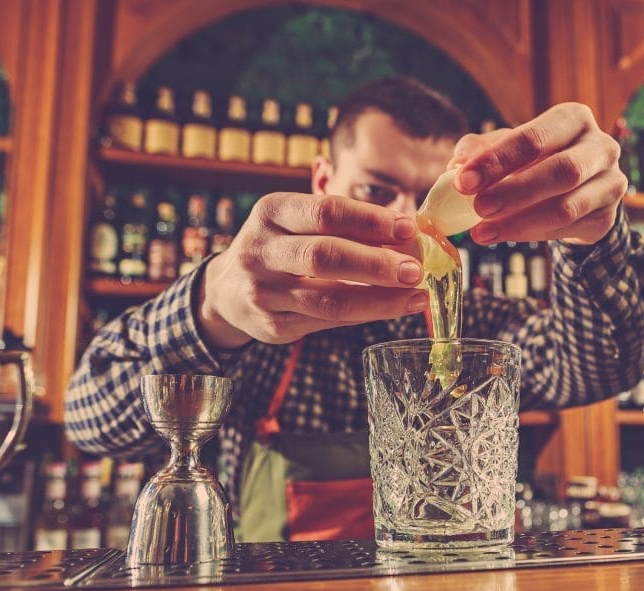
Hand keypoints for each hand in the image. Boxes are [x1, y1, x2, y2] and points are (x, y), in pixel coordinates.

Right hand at [198, 193, 427, 346]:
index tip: (408, 227)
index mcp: (271, 212)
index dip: (370, 220)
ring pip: (328, 300)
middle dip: (376, 264)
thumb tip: (408, 236)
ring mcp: (262, 292)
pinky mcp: (272, 326)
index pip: (325, 211)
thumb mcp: (299, 223)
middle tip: (414, 269)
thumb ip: (346, 226)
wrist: (228, 290)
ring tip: (415, 295)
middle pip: (324, 256)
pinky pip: (327, 322)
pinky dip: (365, 315)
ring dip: (379, 299)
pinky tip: (392, 308)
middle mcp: (260, 250)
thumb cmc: (282, 247)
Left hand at [448, 102, 625, 245]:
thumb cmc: (539, 161)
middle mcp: (600, 147)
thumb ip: (485, 150)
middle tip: (478, 208)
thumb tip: (458, 163)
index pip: (534, 137)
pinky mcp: (608, 217)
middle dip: (514, 192)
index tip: (463, 181)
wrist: (581, 190)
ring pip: (567, 207)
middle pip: (561, 170)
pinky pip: (569, 229)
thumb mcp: (512, 148)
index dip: (497, 160)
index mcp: (573, 119)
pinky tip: (505, 236)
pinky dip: (532, 234)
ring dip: (520, 222)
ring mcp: (610, 183)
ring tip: (483, 232)